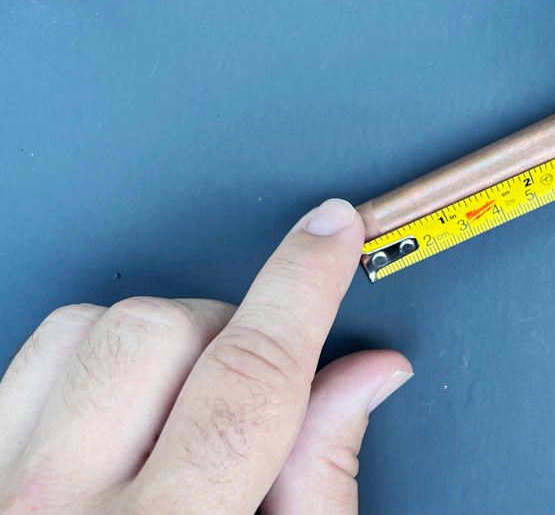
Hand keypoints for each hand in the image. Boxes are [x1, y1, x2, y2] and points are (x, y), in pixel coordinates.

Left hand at [0, 199, 410, 514]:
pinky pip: (22, 367)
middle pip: (158, 333)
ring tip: (183, 408)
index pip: (249, 377)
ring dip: (155, 344)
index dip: (303, 287)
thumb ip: (325, 479)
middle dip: (228, 331)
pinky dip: (87, 367)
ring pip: (79, 331)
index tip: (327, 232)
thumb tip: (364, 377)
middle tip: (254, 386)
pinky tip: (117, 419)